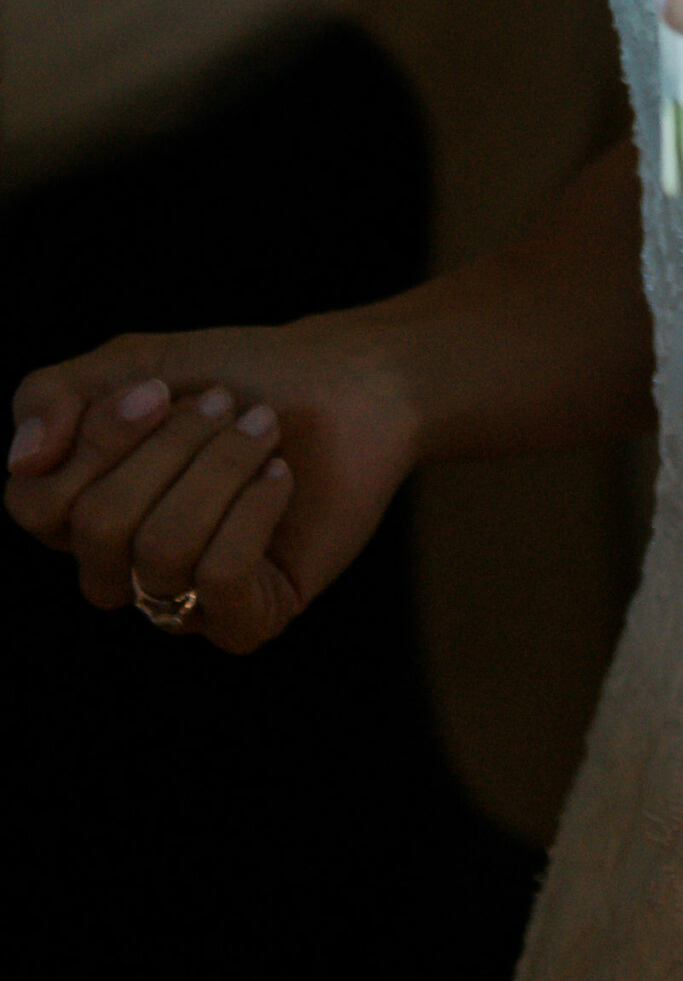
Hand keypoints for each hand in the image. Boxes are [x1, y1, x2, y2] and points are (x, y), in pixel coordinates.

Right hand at [6, 313, 420, 655]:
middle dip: (174, 447)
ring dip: (222, 468)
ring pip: (162, 551)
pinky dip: (255, 509)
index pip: (36, 504)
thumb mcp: (137, 363)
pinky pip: (219, 580)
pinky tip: (281, 477)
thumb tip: (23, 461)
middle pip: (99, 527)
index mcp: (83, 509)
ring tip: (262, 430)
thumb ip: (55, 395)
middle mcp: (122, 566)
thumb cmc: (243, 373)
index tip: (160, 388)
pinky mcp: (248, 617)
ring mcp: (183, 600)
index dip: (96, 441)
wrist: (351, 380)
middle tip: (227, 404)